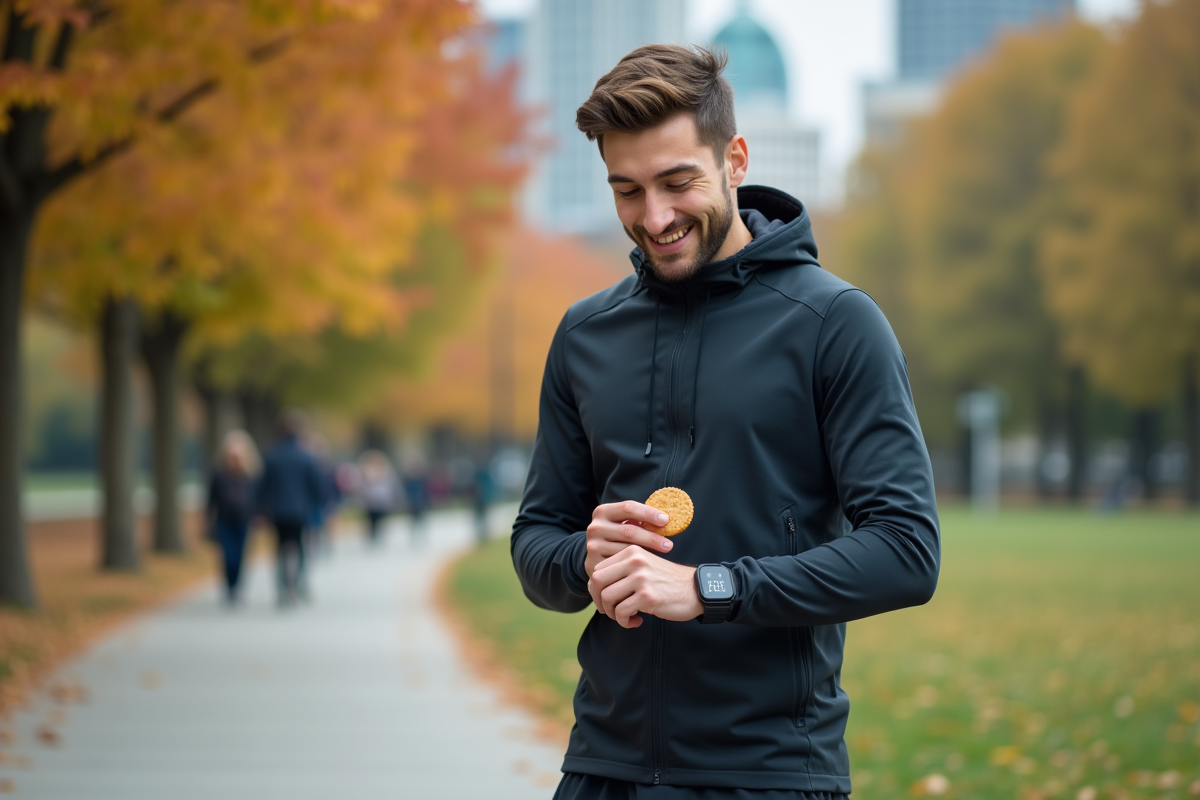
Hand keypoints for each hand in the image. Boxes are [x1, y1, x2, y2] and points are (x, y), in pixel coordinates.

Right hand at [584, 500, 674, 578]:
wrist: (598, 559)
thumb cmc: (618, 538)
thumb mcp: (625, 524)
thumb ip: (640, 520)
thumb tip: (666, 519)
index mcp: (602, 511)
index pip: (628, 507)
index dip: (648, 513)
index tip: (666, 520)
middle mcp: (595, 527)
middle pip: (629, 530)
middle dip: (652, 537)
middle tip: (669, 544)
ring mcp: (593, 545)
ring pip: (626, 549)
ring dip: (647, 551)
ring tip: (663, 554)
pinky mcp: (595, 563)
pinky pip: (621, 563)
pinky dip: (636, 563)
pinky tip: (648, 565)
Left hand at [588, 546, 702, 627]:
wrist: (696, 590)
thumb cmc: (667, 582)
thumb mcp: (645, 566)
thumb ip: (622, 571)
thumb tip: (595, 588)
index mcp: (632, 552)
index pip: (598, 569)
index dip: (596, 588)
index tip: (606, 600)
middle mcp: (635, 561)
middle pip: (597, 582)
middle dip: (599, 601)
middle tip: (610, 611)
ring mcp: (641, 578)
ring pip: (607, 598)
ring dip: (612, 613)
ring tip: (625, 617)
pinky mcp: (648, 596)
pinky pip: (622, 612)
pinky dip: (624, 621)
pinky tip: (637, 621)